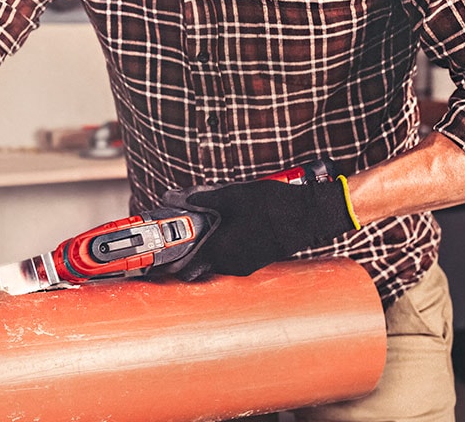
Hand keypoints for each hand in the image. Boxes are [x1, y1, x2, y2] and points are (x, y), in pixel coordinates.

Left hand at [154, 176, 359, 279]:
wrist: (311, 213)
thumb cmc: (274, 205)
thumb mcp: (230, 195)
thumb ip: (198, 197)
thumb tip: (172, 197)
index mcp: (222, 252)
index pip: (184, 270)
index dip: (166, 265)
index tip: (153, 259)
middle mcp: (232, 264)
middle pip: (198, 266)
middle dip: (183, 254)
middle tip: (172, 238)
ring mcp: (246, 264)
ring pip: (215, 261)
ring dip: (203, 248)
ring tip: (196, 228)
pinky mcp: (256, 257)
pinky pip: (230, 256)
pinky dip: (220, 246)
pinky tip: (222, 227)